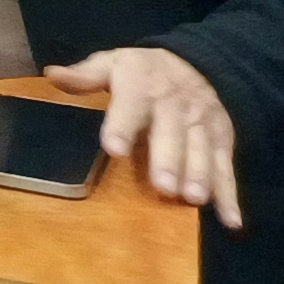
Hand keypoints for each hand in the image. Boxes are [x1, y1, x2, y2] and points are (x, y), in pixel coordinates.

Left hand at [49, 46, 244, 225]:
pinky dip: (230, 195)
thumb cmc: (143, 71)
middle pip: (171, 135)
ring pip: (202, 152)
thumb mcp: (112, 63)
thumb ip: (85, 75)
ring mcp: (202, 124)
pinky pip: (226, 168)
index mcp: (142, 87)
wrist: (198, 63)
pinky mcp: (222, 140)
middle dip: (169, 161)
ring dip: (200, 176)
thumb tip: (53, 74)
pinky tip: (230, 220)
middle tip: (163, 187)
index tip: (114, 148)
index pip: (131, 106)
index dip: (122, 126)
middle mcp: (175, 107)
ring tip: (193, 199)